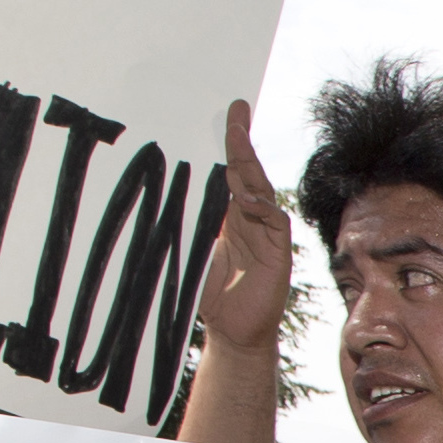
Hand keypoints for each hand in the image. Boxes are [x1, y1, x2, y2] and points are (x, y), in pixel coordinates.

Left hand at [199, 100, 292, 356]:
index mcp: (228, 214)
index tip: (227, 112)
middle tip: (236, 110)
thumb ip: (189, 221)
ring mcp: (266, 233)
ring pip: (261, 189)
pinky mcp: (278, 253)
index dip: (229, 142)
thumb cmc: (208, 293)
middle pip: (247, 170)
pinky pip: (275, 221)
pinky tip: (249, 197)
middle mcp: (249, 218)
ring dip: (250, 165)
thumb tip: (164, 188)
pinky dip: (264, 208)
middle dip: (241, 139)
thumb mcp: (190, 249)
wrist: (232, 333)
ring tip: (238, 140)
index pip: (229, 170)